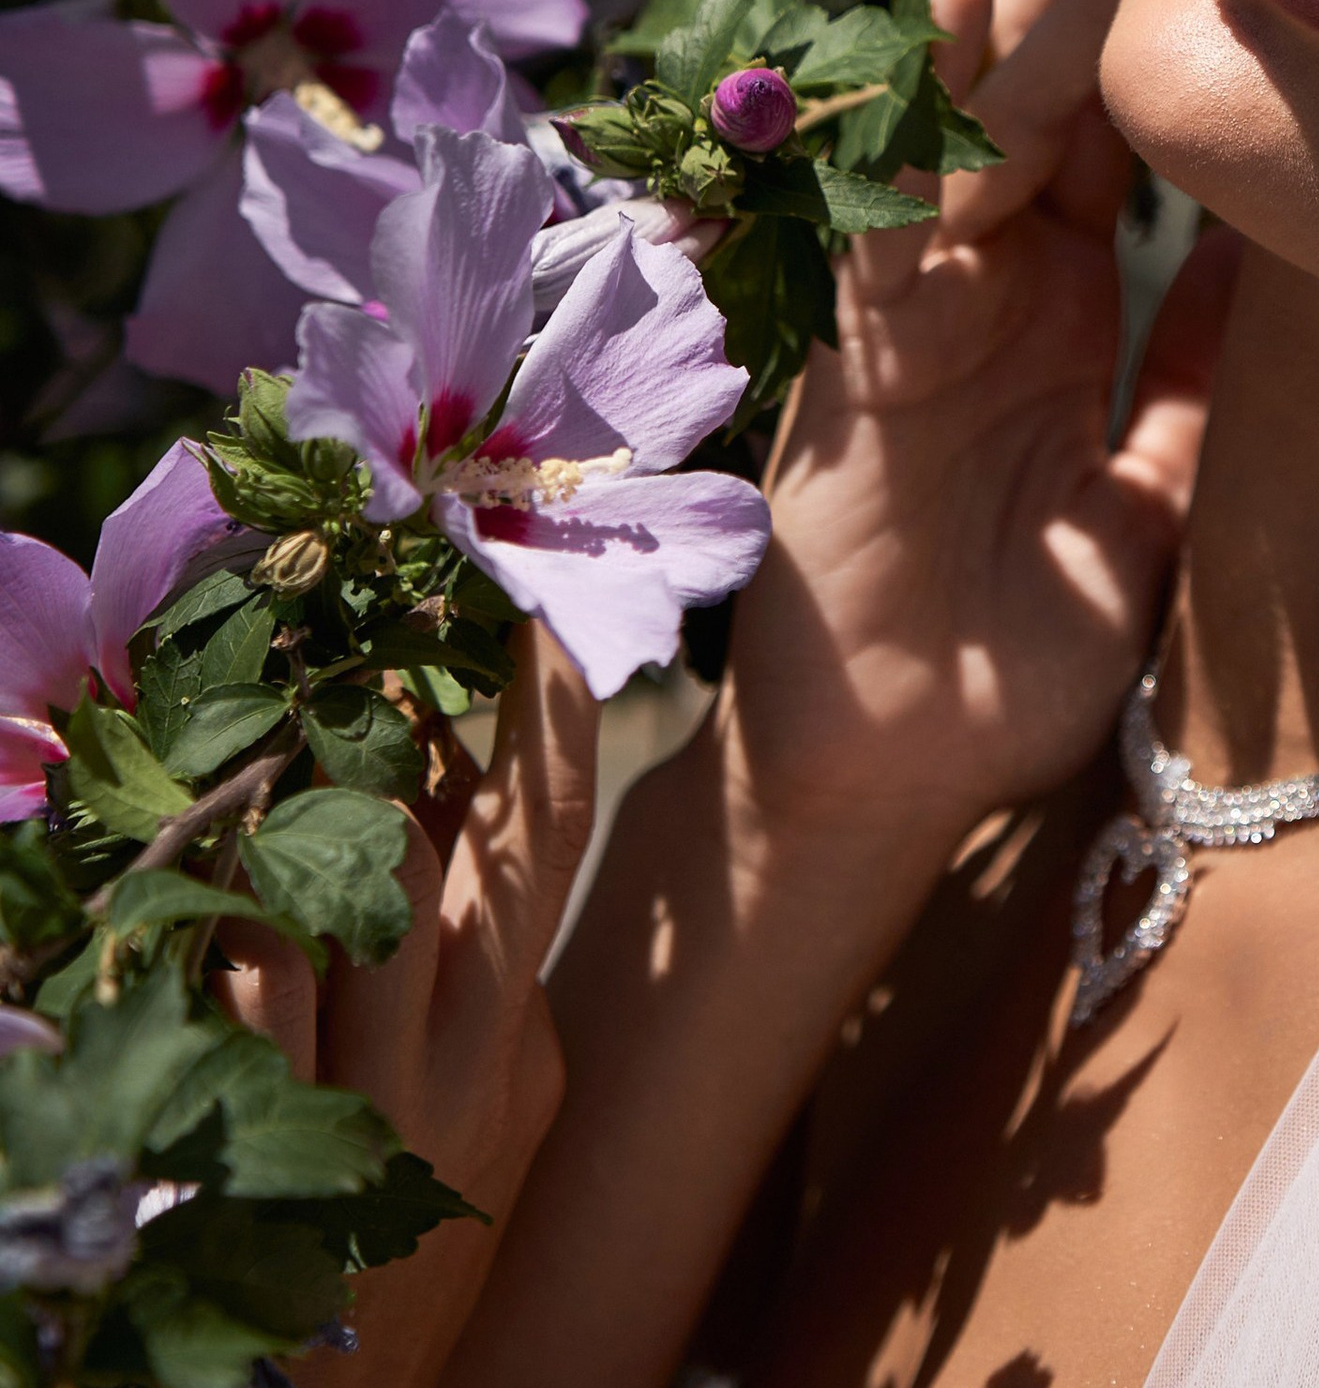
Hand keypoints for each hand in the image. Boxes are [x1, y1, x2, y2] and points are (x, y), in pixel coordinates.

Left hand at [216, 627, 598, 1387]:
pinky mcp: (282, 1144)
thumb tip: (439, 824)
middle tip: (397, 634)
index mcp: (524, 1047)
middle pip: (489, 848)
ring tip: (293, 715)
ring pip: (381, 896)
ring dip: (333, 792)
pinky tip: (216, 849)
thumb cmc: (395, 1250)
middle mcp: (477, 1063)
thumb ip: (462, 987)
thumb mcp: (468, 1120)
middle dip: (445, 727)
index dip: (548, 721)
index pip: (550, 844)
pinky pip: (265, 987)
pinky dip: (246, 904)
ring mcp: (384, 1106)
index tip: (534, 620)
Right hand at [733, 0, 1236, 841]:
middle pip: (1055, 65)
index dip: (1174, 5)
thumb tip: (1280, 254)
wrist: (902, 770)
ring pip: (987, 99)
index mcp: (1062, 291)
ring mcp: (929, 292)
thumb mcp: (1153, 490)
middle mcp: (995, 266)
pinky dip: (929, 101)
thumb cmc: (1019, 644)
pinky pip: (903, 197)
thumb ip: (1196, 373)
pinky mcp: (870, 344)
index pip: (1123, 112)